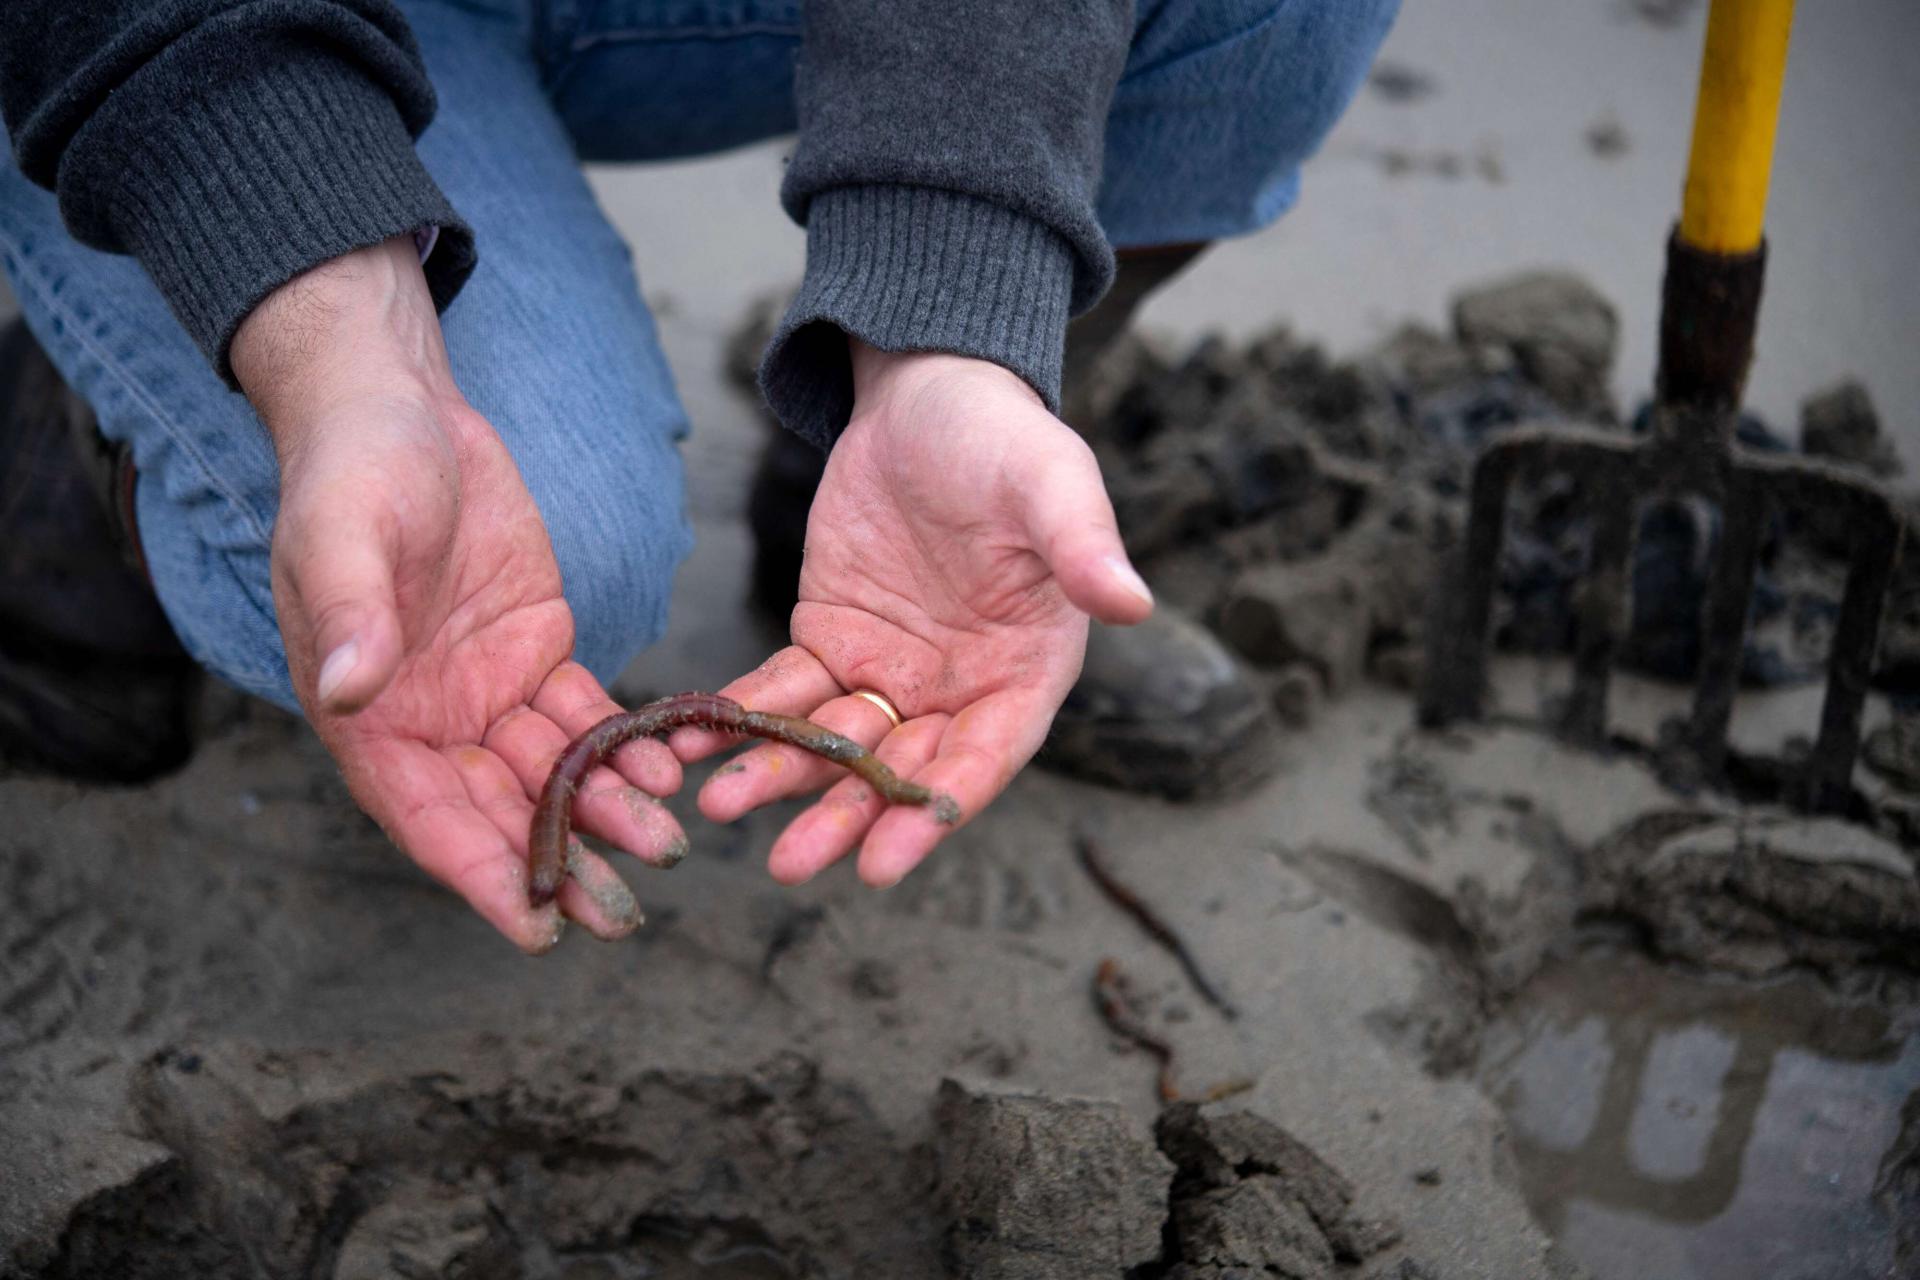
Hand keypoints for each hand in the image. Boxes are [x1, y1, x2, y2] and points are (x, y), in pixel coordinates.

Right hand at [232, 237, 686, 951]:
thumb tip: (350, 692)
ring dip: (607, 812)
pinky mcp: (537, 651)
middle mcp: (428, 720)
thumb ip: (350, 617)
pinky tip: (673, 768)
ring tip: (667, 843)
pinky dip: (627, 746)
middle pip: (500, 814)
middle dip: (559, 865)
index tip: (538, 932)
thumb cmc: (354, 470)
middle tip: (621, 915)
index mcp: (368, 716)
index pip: (428, 819)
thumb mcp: (344, 534)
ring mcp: (487, 691)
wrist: (402, 407)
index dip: (481, 878)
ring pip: (553, 774)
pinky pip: (587, 715)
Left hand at [671, 341, 1152, 886]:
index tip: (883, 863)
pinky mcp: (829, 639)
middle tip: (787, 862)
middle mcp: (958, 689)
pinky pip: (783, 690)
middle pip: (899, 770)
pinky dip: (743, 716)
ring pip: (834, 743)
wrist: (930, 396)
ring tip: (720, 804)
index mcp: (1025, 671)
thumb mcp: (1050, 483)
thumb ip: (1083, 546)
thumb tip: (1132, 603)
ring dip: (781, 777)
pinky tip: (691, 740)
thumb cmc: (1005, 440)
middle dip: (844, 817)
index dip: (934, 810)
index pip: (982, 757)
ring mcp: (889, 671)